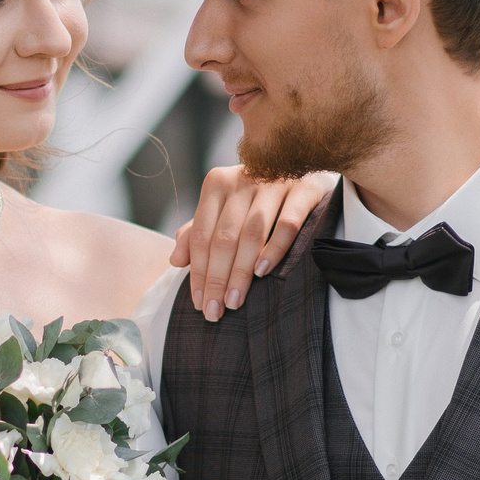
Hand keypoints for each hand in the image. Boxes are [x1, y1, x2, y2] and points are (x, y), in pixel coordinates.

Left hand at [172, 167, 338, 321]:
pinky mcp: (303, 190)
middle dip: (216, 279)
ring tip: (234, 301)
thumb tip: (175, 261)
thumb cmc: (257, 199)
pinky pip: (287, 224)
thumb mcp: (224, 211)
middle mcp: (243, 179)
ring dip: (241, 271)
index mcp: (217, 184)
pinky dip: (275, 249)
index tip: (198, 303)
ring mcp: (274, 183)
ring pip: (252, 234)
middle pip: (223, 238)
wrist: (305, 168)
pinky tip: (263, 272)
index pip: (201, 235)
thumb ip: (198, 233)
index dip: (198, 272)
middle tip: (215, 311)